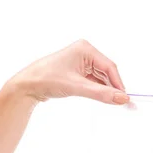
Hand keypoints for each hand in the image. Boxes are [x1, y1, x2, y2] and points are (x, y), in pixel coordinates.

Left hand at [12, 39, 129, 104]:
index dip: (119, 83)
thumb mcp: (77, 87)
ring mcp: (81, 61)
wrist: (26, 86)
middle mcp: (85, 52)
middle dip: (113, 87)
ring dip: (106, 89)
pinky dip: (99, 90)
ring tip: (114, 103)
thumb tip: (122, 99)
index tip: (126, 99)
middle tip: (123, 103)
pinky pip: (94, 81)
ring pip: (101, 77)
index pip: (109, 67)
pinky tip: (103, 98)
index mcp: (85, 49)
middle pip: (107, 72)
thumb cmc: (47, 80)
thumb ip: (101, 94)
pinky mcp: (77, 71)